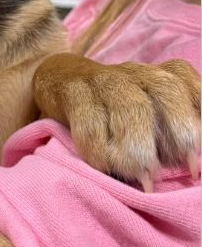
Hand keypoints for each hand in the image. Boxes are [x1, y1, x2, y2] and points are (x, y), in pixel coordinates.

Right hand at [33, 54, 200, 190]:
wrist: (59, 80)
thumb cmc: (113, 111)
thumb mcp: (148, 117)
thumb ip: (169, 136)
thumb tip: (190, 168)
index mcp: (158, 77)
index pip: (185, 78)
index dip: (199, 109)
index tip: (197, 152)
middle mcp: (134, 74)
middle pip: (166, 88)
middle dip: (180, 128)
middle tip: (185, 166)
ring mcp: (102, 80)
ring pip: (129, 103)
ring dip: (139, 142)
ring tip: (140, 172)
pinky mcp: (73, 91)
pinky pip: (89, 117)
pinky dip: (98, 146)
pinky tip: (103, 165)